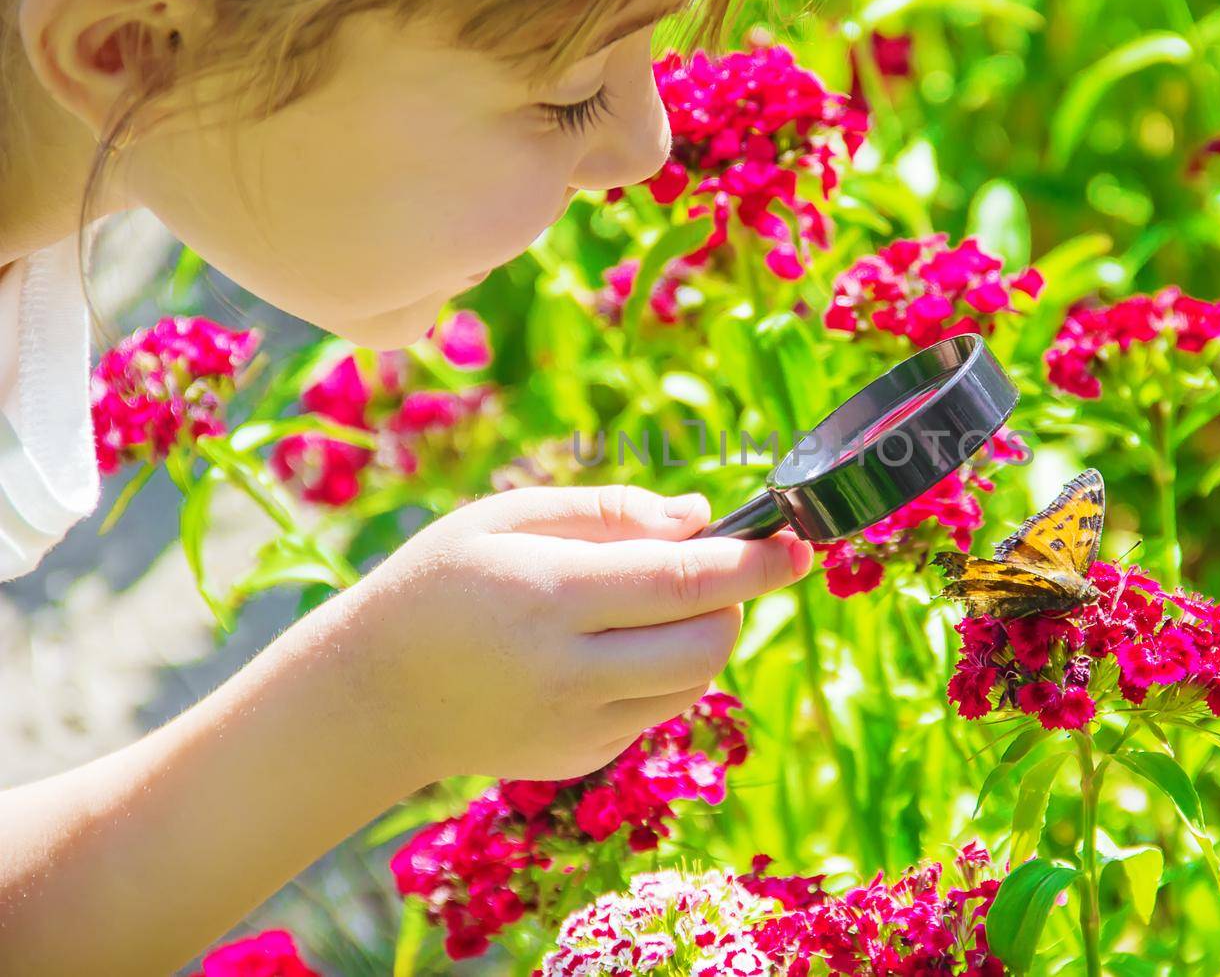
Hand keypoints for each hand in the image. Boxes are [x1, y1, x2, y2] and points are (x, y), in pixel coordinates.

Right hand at [323, 485, 812, 784]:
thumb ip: (608, 512)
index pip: (687, 580)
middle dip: (734, 598)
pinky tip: (612, 648)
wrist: (372, 698)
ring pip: (695, 680)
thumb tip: (699, 518)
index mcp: (551, 595)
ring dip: (704, 636)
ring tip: (653, 604)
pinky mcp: (582, 756)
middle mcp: (570, 669)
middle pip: (709, 640)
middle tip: (707, 568)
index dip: (756, 562)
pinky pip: (658, 709)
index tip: (797, 541)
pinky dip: (662, 672)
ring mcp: (578, 724)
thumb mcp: (506, 519)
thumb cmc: (439, 585)